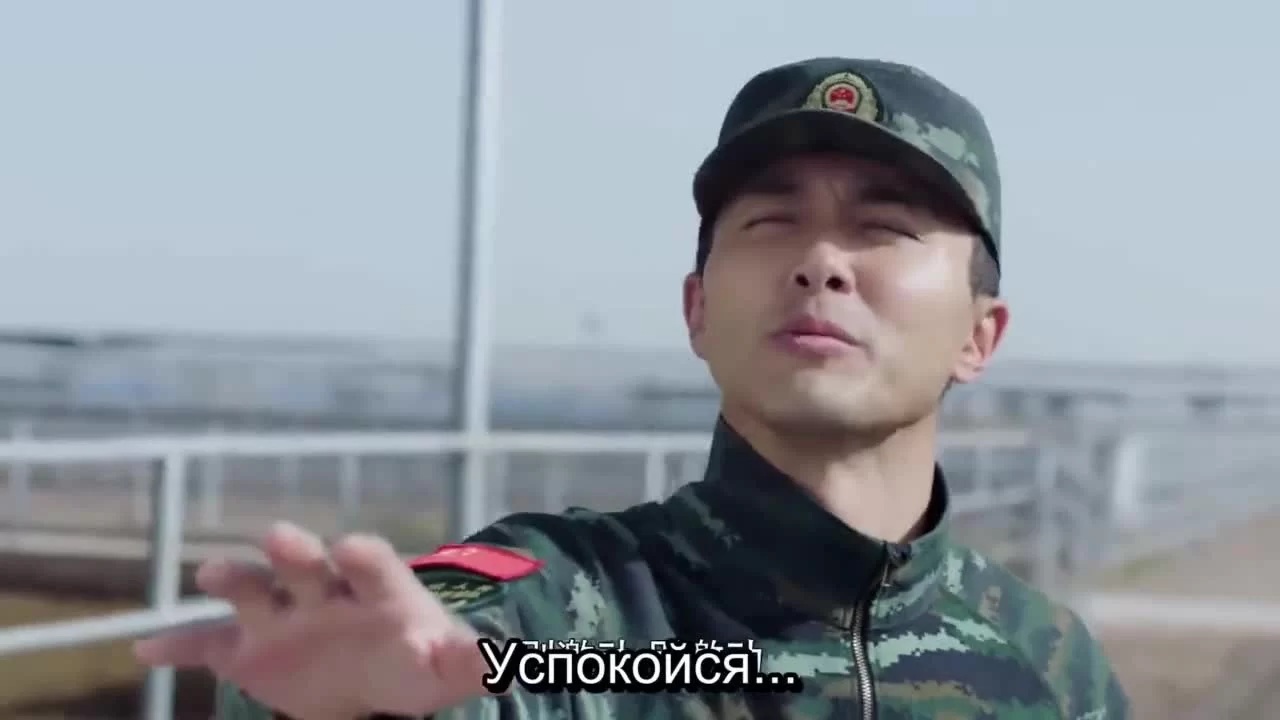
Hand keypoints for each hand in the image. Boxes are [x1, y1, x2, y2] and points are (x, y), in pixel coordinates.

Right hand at [134, 522, 492, 719]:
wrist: (373, 680)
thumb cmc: (416, 662)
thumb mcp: (450, 668)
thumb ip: (478, 662)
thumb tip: (527, 661)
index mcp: (377, 589)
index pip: (372, 562)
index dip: (362, 556)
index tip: (351, 549)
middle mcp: (324, 589)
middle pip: (307, 561)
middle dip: (296, 550)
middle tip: (283, 542)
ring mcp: (281, 615)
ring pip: (253, 590)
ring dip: (235, 579)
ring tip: (213, 577)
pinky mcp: (246, 649)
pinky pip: (206, 644)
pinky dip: (178, 647)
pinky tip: (146, 652)